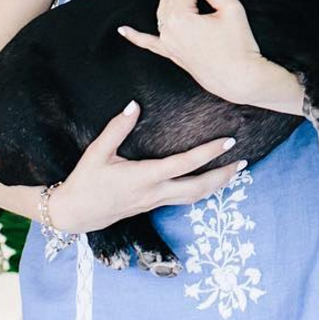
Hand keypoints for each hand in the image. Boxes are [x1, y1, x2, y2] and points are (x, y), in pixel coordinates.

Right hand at [46, 99, 246, 234]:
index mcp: (144, 177)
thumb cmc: (86, 181)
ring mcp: (155, 202)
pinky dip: (203, 192)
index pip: (184, 164)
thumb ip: (117, 129)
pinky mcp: (153, 206)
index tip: (228, 141)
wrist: (75, 214)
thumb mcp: (97, 152)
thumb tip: (134, 105)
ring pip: (194, 198)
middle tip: (244, 162)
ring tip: (236, 173)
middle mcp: (155, 193)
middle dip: (223, 176)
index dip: (208, 153)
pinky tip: (213, 184)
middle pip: (198, 188)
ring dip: (217, 186)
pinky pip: (185, 200)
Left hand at [118, 0, 272, 104]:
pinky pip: (149, 44)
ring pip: (162, 14)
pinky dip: (135, 37)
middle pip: (174, 0)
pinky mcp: (172, 55)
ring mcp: (168, 44)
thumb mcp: (232, 9)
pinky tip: (123, 30)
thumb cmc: (239, 45)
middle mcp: (169, 31)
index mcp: (181, 18)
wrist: (239, 77)